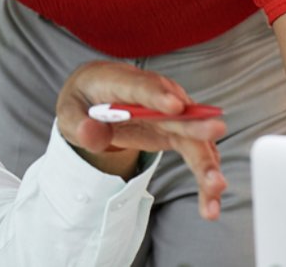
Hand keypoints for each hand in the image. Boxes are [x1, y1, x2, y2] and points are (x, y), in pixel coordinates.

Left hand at [56, 60, 227, 220]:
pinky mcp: (178, 132)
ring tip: (215, 188)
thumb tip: (92, 134)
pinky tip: (211, 204)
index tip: (175, 106)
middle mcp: (153, 94)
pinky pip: (195, 154)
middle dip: (197, 126)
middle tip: (216, 133)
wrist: (98, 98)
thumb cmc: (84, 103)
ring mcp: (170, 113)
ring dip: (207, 162)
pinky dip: (205, 177)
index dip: (157, 95)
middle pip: (177, 112)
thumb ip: (79, 125)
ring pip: (194, 137)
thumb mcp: (70, 112)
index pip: (141, 86)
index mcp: (120, 81)